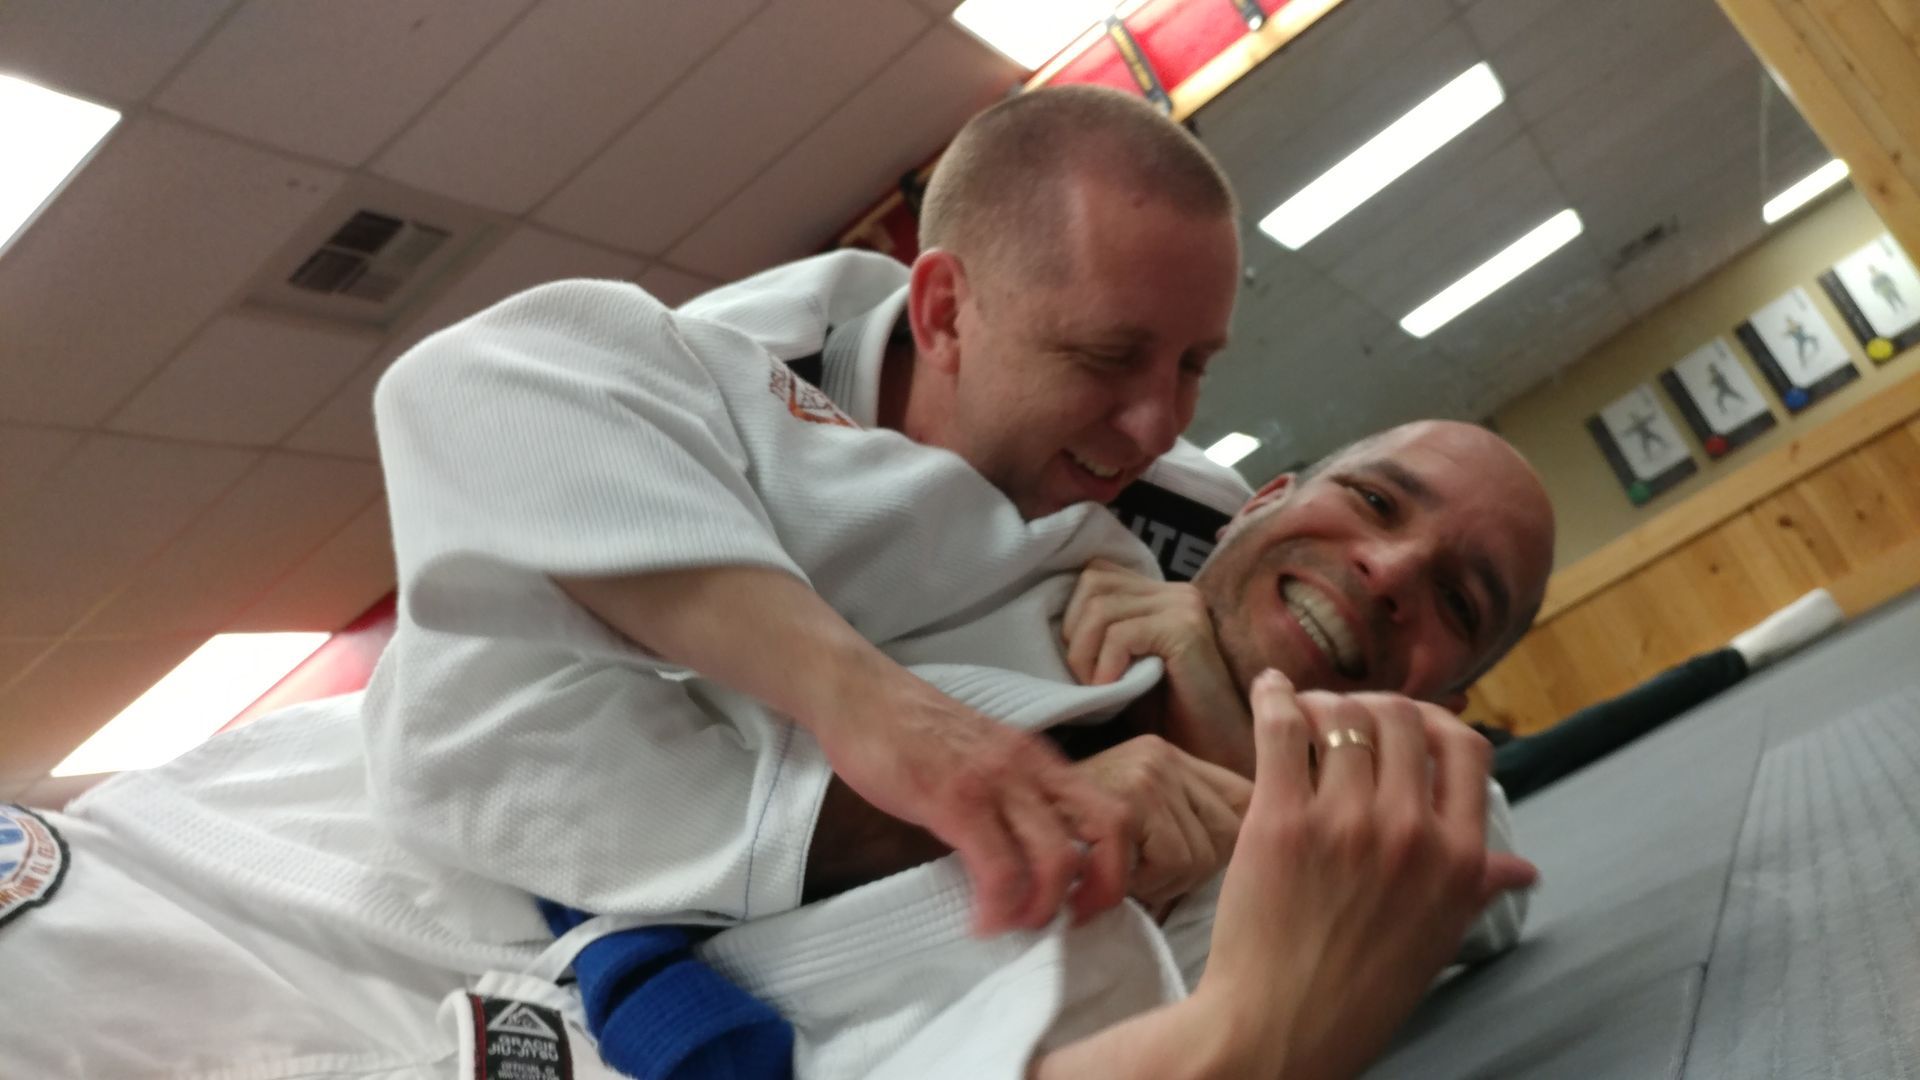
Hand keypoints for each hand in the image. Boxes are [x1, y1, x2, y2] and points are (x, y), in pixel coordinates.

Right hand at [818, 683, 1134, 935]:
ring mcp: (996, 781)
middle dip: (1103, 890)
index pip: (1112, 811)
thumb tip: (1022, 862)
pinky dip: (999, 907)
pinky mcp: (954, 799)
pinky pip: (999, 868)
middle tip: (1068, 923)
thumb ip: (1007, 800)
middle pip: (1108, 830)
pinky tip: (981, 922)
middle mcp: (1031, 766)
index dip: (1117, 864)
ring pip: (1057, 858)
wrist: (859, 694)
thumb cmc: (911, 732)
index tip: (1088, 900)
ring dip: (1044, 908)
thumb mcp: (981, 759)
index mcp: (1041, 760)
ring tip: (1015, 925)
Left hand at [1063, 559, 1251, 772]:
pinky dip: (1104, 666)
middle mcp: (1175, 591)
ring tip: (1098, 687)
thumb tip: (1043, 619)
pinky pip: (1121, 634)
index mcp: (1159, 593)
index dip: (1072, 614)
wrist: (1216, 752)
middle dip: (1074, 633)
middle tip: (1084, 678)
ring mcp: (1183, 606)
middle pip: (1093, 582)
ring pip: (1100, 606)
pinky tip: (1113, 691)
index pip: (1095, 573)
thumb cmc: (1165, 717)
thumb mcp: (1119, 667)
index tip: (1075, 659)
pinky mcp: (1185, 630)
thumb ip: (1096, 636)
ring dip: (1084, 654)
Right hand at [1074, 735, 1250, 911]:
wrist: (1001, 827)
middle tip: (1145, 875)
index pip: (1245, 796)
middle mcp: (1162, 755)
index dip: (1236, 840)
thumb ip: (1185, 819)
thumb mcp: (1135, 816)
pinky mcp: (1126, 803)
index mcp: (1169, 755)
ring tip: (1124, 876)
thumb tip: (1251, 849)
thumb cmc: (1069, 841)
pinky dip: (1149, 886)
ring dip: (1166, 882)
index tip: (1204, 864)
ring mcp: (1146, 774)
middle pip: (1232, 833)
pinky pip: (1175, 862)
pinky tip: (1116, 883)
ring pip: (1203, 854)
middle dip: (1194, 869)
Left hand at [1195, 674, 1537, 1078]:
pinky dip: (1273, 699)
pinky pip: (1280, 730)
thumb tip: (1523, 868)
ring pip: (1342, 715)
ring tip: (1304, 715)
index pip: (1464, 749)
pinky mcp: (1280, 820)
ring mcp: (1344, 822)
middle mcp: (1409, 831)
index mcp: (1457, 857)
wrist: (1282, 1028)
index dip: (1433, 722)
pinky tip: (1267, 690)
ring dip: (1320, 703)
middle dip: (1372, 707)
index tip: (1406, 724)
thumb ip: (1478, 887)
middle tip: (1346, 716)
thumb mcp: (1439, 937)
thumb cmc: (1360, 989)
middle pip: (1400, 717)